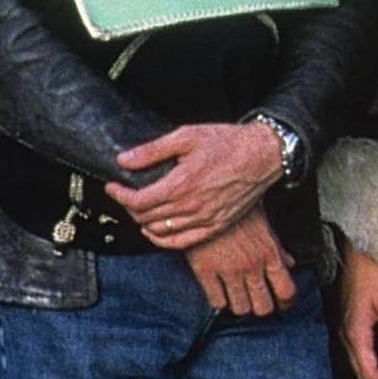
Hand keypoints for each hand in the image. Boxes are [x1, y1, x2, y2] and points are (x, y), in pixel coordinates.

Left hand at [109, 121, 282, 247]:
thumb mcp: (189, 135)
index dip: (119, 195)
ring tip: (141, 209)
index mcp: (180, 185)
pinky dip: (162, 240)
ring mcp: (203, 220)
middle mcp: (190, 207)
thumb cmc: (228, 142)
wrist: (264, 154)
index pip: (137, 201)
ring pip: (159, 232)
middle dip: (130, 206)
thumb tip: (124, 160)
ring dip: (143, 222)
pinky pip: (180, 243)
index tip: (113, 186)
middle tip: (127, 194)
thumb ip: (154, 150)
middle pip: (145, 218)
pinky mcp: (215, 226)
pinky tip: (155, 230)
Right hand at [184, 207, 296, 315]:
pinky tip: (222, 292)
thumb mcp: (265, 225)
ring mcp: (228, 272)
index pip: (287, 291)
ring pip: (240, 309)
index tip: (283, 305)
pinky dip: (221, 301)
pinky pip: (217, 302)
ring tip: (240, 297)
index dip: (287, 303)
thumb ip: (278, 248)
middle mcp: (252, 267)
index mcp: (270, 254)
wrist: (208, 199)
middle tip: (259, 301)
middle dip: (263, 307)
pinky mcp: (206, 273)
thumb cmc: (240, 210)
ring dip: (241, 305)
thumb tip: (290, 264)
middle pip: (263, 307)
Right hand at [334, 244, 377, 378]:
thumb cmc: (373, 273)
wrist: (356, 254)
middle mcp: (346, 336)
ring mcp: (344, 330)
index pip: (368, 372)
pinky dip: (370, 361)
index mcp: (355, 333)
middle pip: (361, 371)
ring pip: (357, 362)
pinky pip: (357, 350)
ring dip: (375, 374)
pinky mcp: (348, 323)